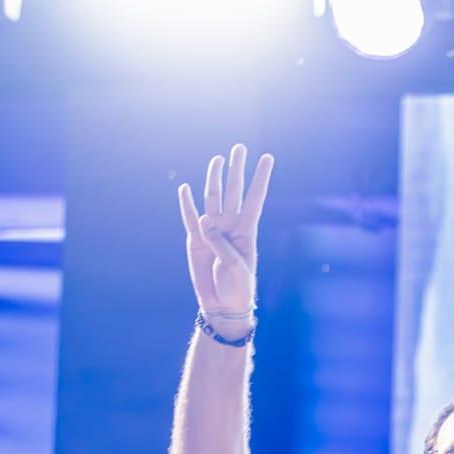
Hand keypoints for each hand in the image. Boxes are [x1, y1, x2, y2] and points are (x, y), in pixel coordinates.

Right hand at [176, 144, 274, 337]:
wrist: (222, 305)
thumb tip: (203, 219)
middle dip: (236, 169)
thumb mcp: (234, 265)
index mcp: (247, 231)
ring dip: (214, 178)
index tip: (267, 157)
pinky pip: (189, 217)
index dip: (260, 177)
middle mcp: (230, 226)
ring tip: (217, 159)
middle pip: (233, 191)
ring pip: (213, 198)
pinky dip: (186, 203)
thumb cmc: (236, 287)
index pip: (255, 198)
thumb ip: (219, 241)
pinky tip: (186, 188)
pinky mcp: (195, 240)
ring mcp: (212, 231)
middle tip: (239, 148)